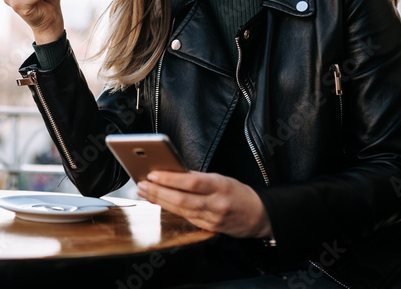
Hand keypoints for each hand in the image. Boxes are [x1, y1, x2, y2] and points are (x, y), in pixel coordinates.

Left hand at [137, 170, 272, 238]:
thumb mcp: (221, 178)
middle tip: (141, 184)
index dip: (170, 179)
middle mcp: (216, 204)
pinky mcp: (208, 228)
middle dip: (158, 192)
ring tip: (144, 191)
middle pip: (181, 199)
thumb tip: (173, 172)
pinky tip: (159, 202)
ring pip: (180, 210)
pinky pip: (186, 218)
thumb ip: (199, 177)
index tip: (153, 173)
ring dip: (159, 201)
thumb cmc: (238, 193)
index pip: (191, 182)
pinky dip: (170, 209)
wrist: (259, 216)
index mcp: (220, 186)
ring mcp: (212, 219)